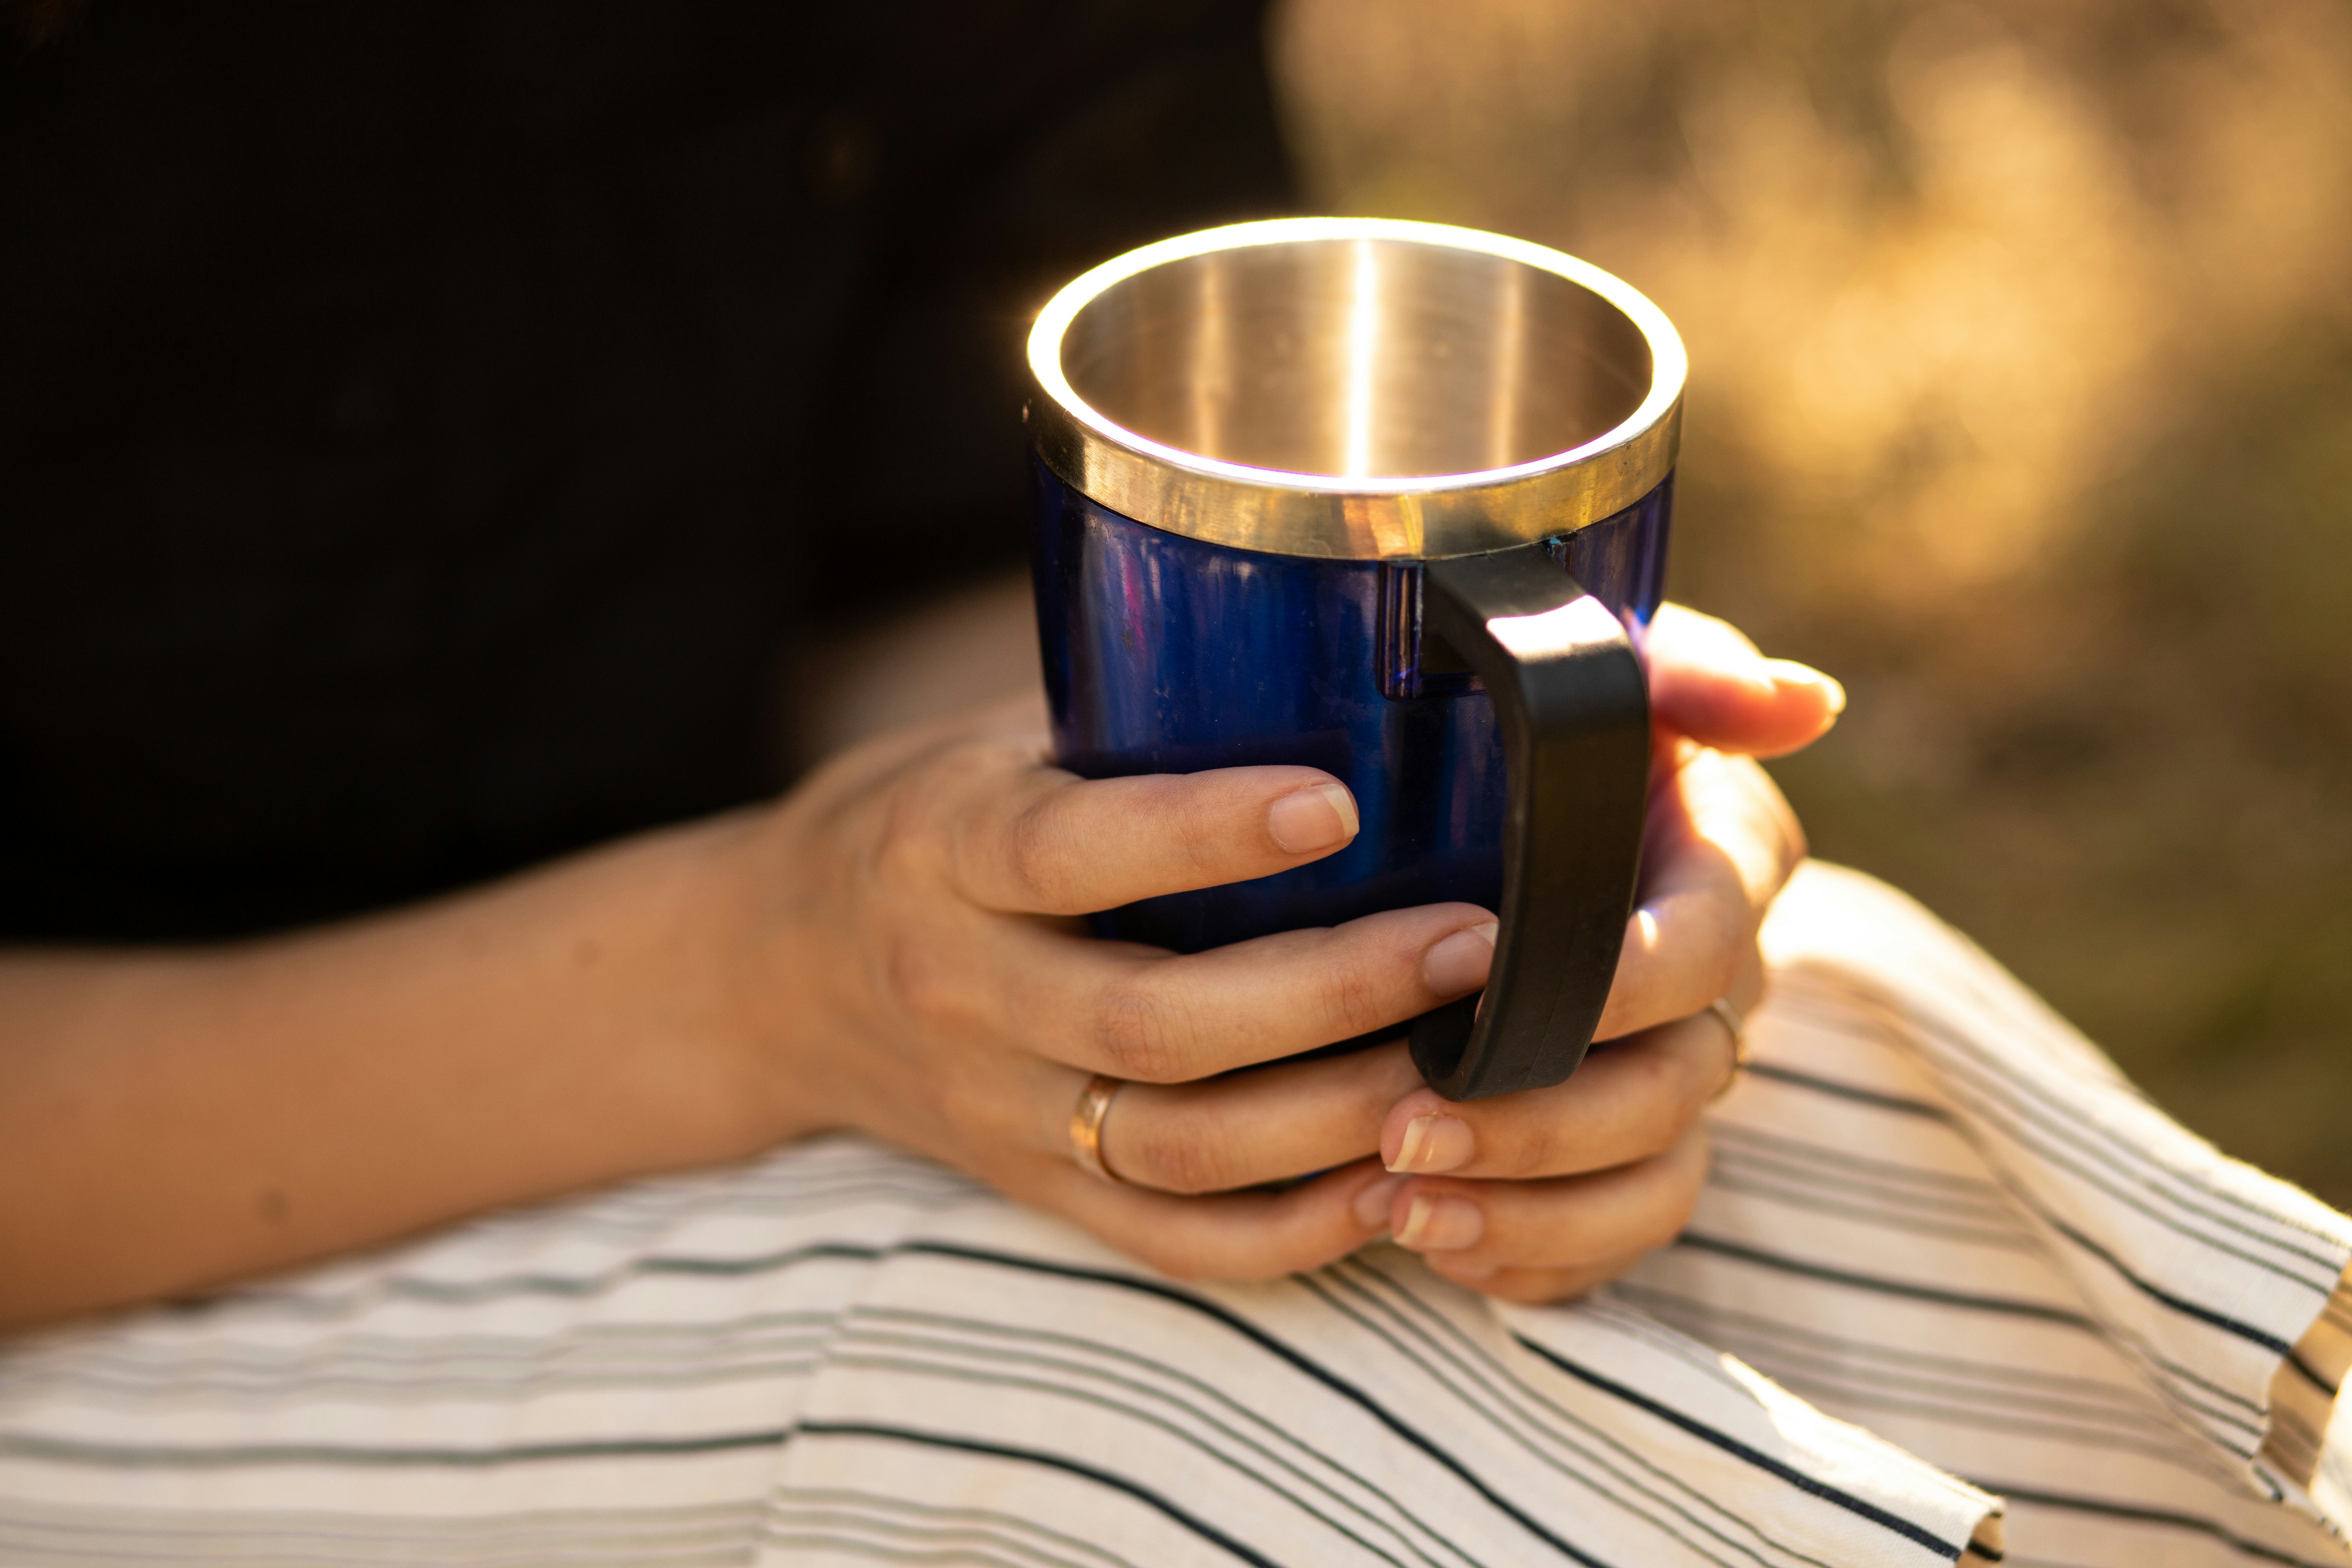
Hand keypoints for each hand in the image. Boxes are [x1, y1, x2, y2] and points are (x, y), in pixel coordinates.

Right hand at [727, 603, 1836, 1289]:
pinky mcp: (1036, 1192)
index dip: (1201, 831)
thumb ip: (1127, 719)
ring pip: (1177, 1147)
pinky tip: (1402, 1181)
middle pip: (1150, 1021)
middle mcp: (962, 989)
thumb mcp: (990, 740)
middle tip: (1474, 942)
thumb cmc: (933, 821)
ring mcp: (998, 1111)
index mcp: (944, 850)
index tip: (1338, 800)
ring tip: (1473, 1061)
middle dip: (1327, 990)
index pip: (1067, 848)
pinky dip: (1294, 1227)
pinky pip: (1173, 1241)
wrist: (776, 976)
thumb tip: (1344, 631)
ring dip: (1336, 1112)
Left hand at [1365, 603, 1829, 1299]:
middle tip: (1403, 1126)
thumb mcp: (1596, 660)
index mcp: (1719, 868)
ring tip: (1403, 1207)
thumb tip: (1802, 702)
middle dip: (1541, 1121)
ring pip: (1651, 1185)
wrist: (1453, 789)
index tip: (1495, 990)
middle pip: (1670, 1087)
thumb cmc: (1525, 716)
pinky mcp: (1613, 1161)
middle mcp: (1713, 987)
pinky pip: (1604, 1248)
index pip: (1699, 945)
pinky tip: (1433, 1243)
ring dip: (1530, 1208)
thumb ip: (1686, 668)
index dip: (1614, 982)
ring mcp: (1668, 1081)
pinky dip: (1526, 1260)